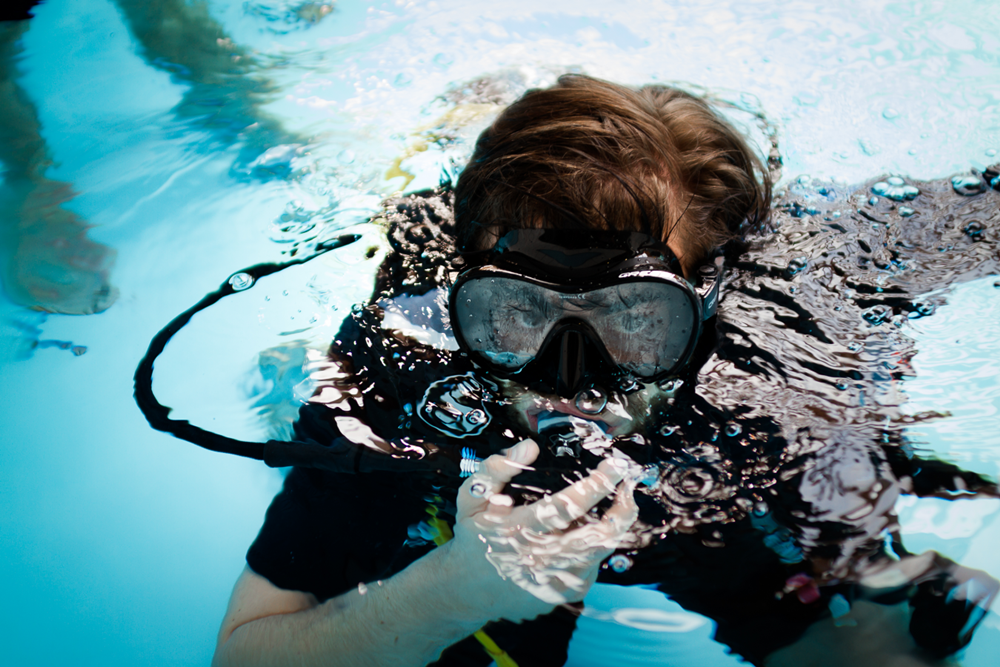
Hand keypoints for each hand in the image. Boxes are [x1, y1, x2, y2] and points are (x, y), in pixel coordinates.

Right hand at [444, 439, 637, 622]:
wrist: (471, 589)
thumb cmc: (475, 536)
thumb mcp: (471, 499)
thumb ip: (495, 469)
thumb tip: (529, 446)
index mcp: (518, 530)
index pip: (564, 507)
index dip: (594, 486)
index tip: (613, 466)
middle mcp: (541, 558)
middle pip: (595, 534)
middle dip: (621, 506)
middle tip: (628, 482)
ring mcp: (557, 579)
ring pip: (602, 549)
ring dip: (617, 523)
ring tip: (622, 499)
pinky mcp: (567, 592)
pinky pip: (594, 563)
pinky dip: (599, 543)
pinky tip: (591, 528)